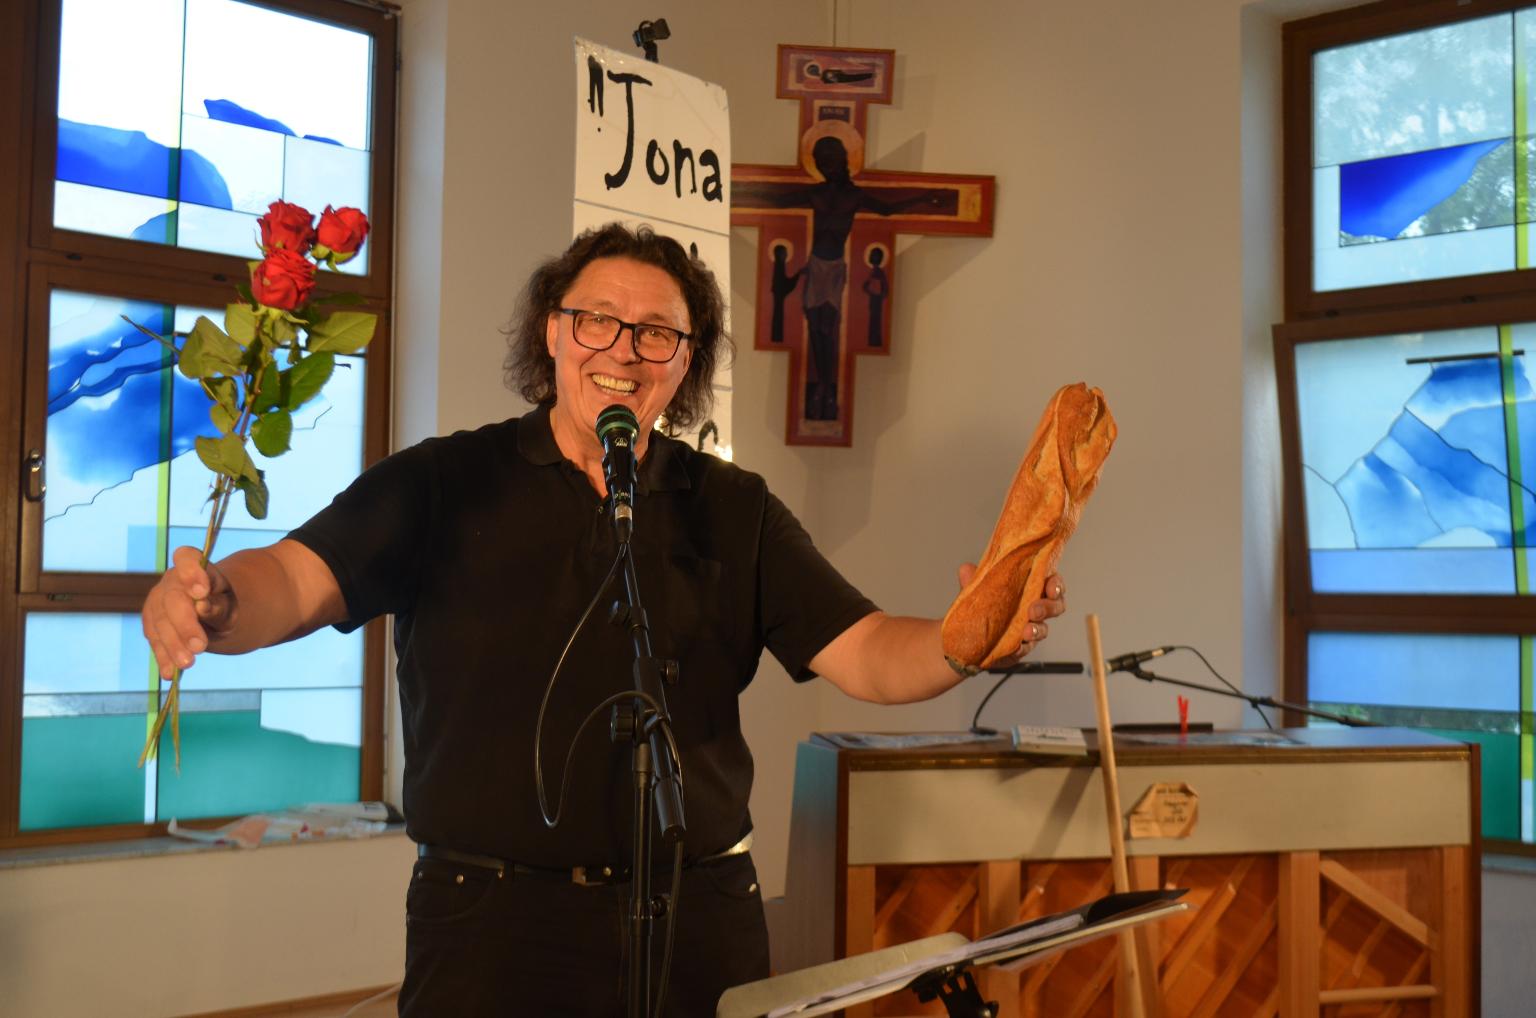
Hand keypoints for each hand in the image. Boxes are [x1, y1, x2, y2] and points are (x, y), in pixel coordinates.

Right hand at [141, 546, 235, 678]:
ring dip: (172, 645)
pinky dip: (162, 657)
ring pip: (160, 624)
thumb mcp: (231, 605)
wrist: (214, 614)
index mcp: (195, 568)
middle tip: (200, 647)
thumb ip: (219, 605)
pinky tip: (169, 673)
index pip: (187, 558)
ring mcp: (157, 603)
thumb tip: (203, 606)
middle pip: (173, 600)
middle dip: (185, 625)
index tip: (201, 592)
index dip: (191, 572)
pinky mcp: (152, 624)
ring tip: (187, 664)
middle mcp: (172, 582)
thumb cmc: (225, 605)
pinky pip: (155, 640)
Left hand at [954, 565, 1066, 666]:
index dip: (1056, 585)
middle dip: (1048, 608)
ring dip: (1036, 630)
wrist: (968, 633)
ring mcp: (1030, 629)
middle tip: (1034, 611)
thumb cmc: (983, 604)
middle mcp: (1035, 608)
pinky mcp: (1020, 648)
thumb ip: (974, 578)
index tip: (1050, 588)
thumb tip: (967, 569)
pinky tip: (1016, 647)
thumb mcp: (977, 588)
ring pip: (1043, 630)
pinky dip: (1021, 648)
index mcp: (1031, 588)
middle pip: (1055, 607)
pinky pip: (1025, 649)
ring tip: (1026, 632)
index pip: (1053, 583)